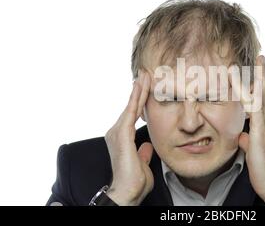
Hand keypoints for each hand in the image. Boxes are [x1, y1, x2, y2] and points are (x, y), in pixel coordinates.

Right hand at [104, 69, 152, 205]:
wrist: (127, 191)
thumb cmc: (134, 181)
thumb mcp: (143, 163)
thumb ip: (143, 152)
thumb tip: (146, 146)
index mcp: (122, 138)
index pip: (134, 115)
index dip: (141, 101)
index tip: (147, 87)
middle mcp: (117, 132)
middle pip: (132, 107)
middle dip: (139, 90)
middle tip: (146, 73)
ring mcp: (117, 132)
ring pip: (131, 106)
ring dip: (139, 89)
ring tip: (146, 74)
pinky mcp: (122, 133)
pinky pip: (131, 111)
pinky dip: (136, 98)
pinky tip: (141, 86)